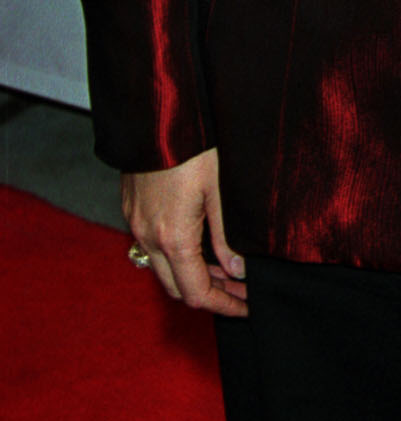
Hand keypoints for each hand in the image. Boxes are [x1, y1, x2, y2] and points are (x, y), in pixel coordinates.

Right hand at [123, 149, 247, 316]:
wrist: (156, 114)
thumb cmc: (193, 146)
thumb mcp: (220, 190)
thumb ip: (227, 235)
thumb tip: (237, 269)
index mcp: (173, 238)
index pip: (197, 293)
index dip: (225, 305)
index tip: (248, 306)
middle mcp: (148, 237)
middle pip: (177, 288)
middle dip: (212, 294)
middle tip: (243, 289)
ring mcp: (136, 223)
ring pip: (163, 268)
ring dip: (193, 275)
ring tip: (228, 268)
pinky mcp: (132, 208)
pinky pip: (153, 247)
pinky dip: (178, 256)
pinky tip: (201, 243)